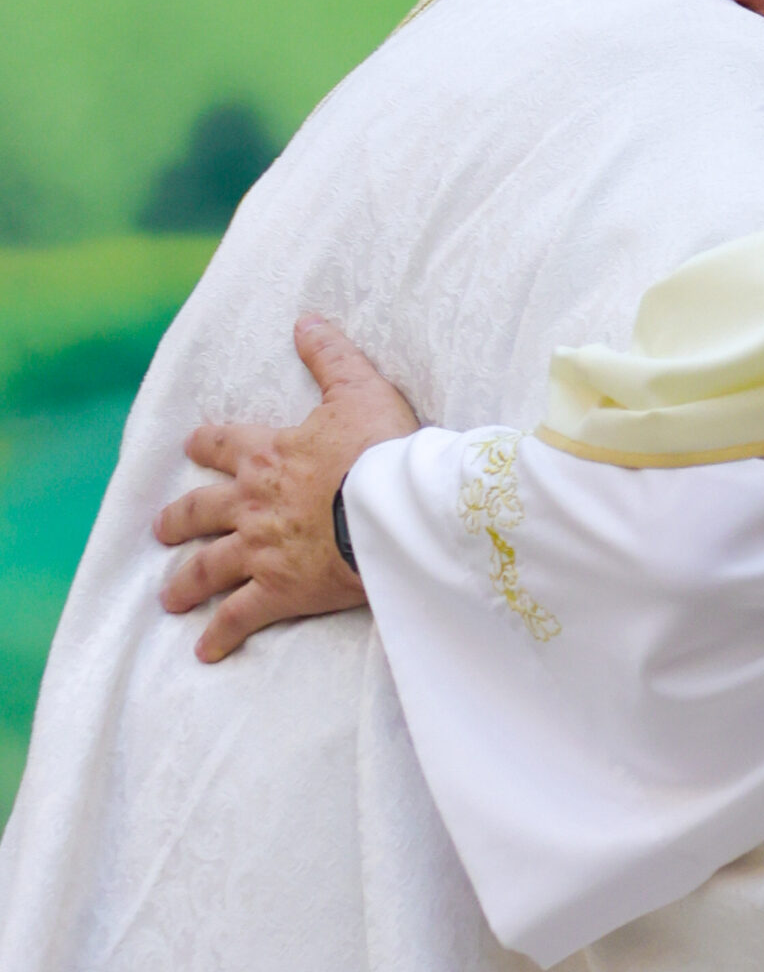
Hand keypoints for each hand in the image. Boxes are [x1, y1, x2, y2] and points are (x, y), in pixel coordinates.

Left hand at [154, 314, 417, 661]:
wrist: (394, 509)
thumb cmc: (382, 449)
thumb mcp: (359, 390)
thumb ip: (330, 358)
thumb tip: (306, 320)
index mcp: (267, 455)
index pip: (222, 444)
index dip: (205, 445)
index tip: (191, 447)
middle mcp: (251, 504)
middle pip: (200, 512)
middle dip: (178, 521)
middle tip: (162, 530)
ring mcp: (260, 551)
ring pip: (207, 568)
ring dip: (185, 582)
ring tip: (169, 596)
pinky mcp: (278, 592)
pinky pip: (239, 618)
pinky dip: (220, 635)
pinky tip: (205, 651)